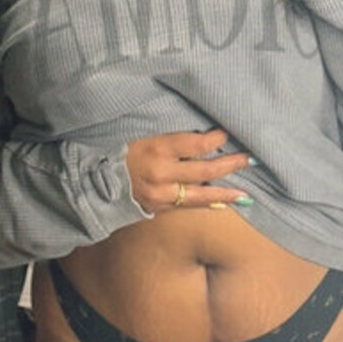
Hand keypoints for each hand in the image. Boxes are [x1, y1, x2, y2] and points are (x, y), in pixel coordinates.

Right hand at [125, 127, 253, 213]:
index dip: (216, 139)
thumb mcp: (142, 134)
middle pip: (204, 170)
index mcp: (156, 148)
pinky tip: (222, 204)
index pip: (196, 144)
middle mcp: (160, 173)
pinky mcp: (157, 208)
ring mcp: (160, 194)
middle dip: (230, 165)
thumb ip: (171, 136)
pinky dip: (206, 204)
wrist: (93, 180)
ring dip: (225, 193)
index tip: (228, 133)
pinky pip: (187, 207)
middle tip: (249, 160)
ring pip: (200, 195)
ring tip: (246, 194)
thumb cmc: (119, 150)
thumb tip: (205, 137)